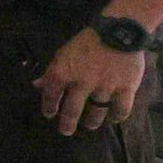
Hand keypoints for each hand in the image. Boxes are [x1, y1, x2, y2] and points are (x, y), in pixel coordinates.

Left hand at [34, 27, 149, 135]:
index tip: (49, 115)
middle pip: (72, 110)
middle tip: (65, 131)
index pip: (51, 95)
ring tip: (90, 125)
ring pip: (96, 112)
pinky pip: (120, 110)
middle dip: (67, 123)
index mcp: (63, 73)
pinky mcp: (125, 89)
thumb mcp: (64, 53)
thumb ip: (51, 72)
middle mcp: (81, 84)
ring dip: (92, 121)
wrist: (119, 31)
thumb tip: (37, 85)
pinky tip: (113, 118)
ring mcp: (104, 88)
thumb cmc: (88, 41)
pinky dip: (116, 117)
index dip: (49, 107)